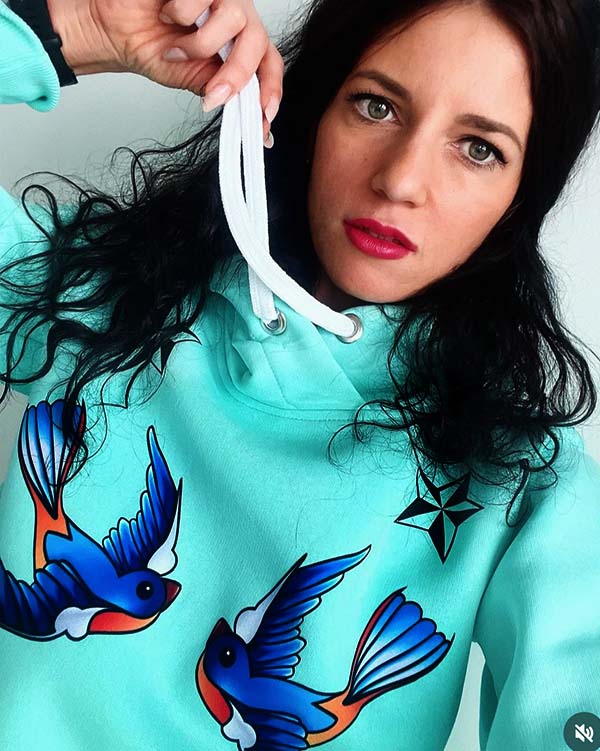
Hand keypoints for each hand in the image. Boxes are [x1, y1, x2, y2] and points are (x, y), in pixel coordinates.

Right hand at [48, 0, 282, 142]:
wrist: (118, 33)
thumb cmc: (156, 50)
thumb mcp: (195, 80)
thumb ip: (225, 91)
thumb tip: (254, 122)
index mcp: (241, 42)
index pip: (270, 62)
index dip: (272, 89)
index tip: (264, 116)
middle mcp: (236, 16)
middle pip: (257, 40)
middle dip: (237, 73)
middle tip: (214, 93)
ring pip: (234, 18)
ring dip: (200, 45)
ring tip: (176, 49)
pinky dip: (180, 14)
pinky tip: (166, 15)